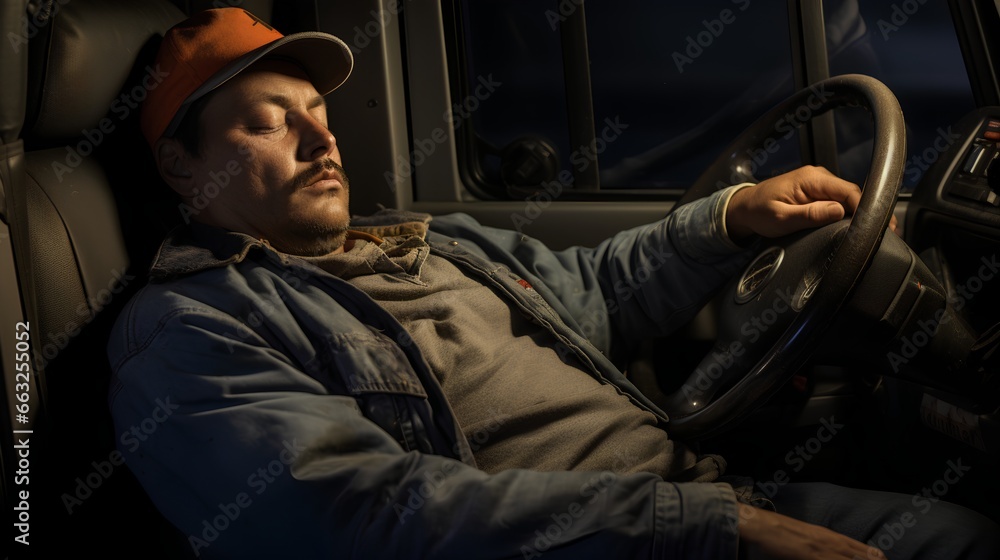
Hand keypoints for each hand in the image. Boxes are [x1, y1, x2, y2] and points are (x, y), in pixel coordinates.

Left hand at [725, 166, 897, 239]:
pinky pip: (839, 201)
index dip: (866, 208)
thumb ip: (810, 214)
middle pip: (853, 194)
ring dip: (861, 213)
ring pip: (848, 198)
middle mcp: (818, 177)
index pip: (848, 191)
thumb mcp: (781, 218)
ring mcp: (819, 184)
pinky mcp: (817, 192)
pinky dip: (850, 213)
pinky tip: (858, 226)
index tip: (877, 226)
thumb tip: (838, 211)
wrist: (744, 208)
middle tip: (887, 232)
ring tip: (877, 232)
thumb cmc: (758, 212)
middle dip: (869, 213)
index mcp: (811, 179)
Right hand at [737, 504, 885, 559]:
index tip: (885, 558)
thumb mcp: (806, 534)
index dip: (873, 555)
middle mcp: (829, 542)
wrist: (764, 526)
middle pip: (858, 556)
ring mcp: (822, 551)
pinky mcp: (812, 557)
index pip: (858, 547)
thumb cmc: (781, 530)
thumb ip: (821, 542)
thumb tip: (829, 548)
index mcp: (828, 535)